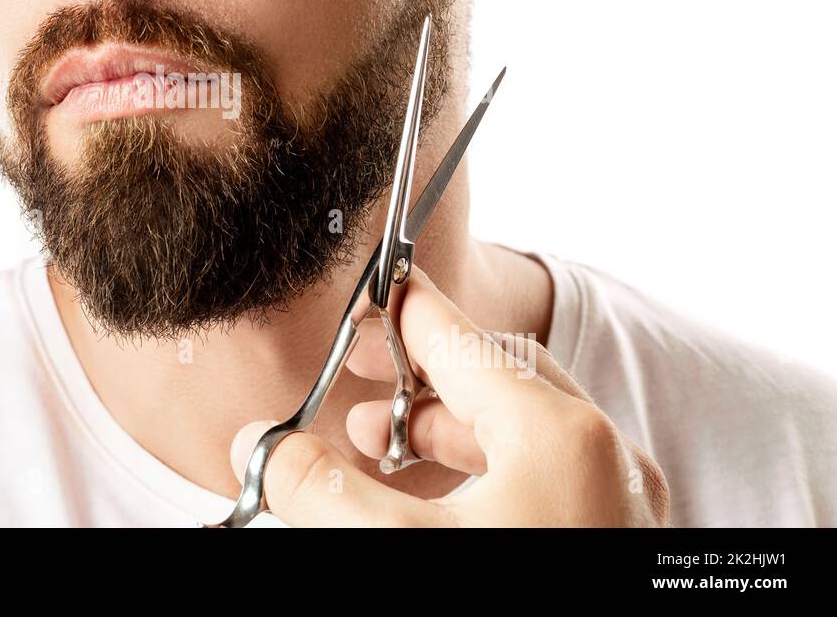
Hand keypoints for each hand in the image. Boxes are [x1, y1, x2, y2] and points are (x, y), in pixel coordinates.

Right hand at [229, 265, 669, 525]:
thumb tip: (261, 444)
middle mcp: (603, 462)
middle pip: (497, 380)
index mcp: (559, 437)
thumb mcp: (392, 548)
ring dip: (445, 430)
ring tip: (380, 447)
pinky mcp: (610, 545)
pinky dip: (480, 473)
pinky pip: (542, 479)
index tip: (373, 291)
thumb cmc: (509, 612)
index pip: (463, 339)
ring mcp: (615, 509)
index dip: (405, 312)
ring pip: (522, 434)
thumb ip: (318, 486)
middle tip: (361, 375)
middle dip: (418, 376)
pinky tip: (431, 505)